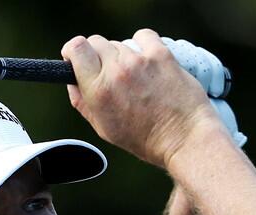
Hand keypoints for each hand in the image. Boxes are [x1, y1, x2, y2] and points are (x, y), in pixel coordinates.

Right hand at [61, 29, 229, 168]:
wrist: (183, 137)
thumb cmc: (145, 138)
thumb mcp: (103, 128)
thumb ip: (82, 102)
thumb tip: (73, 82)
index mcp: (98, 91)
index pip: (77, 48)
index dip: (73, 50)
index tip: (76, 57)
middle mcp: (116, 72)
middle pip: (95, 42)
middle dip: (96, 54)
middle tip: (106, 71)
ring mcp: (139, 61)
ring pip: (119, 43)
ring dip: (121, 55)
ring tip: (133, 76)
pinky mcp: (161, 54)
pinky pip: (142, 36)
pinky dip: (142, 44)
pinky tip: (146, 59)